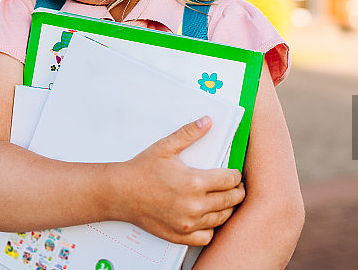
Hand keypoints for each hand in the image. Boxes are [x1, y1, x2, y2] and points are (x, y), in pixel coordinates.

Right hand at [109, 116, 245, 245]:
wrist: (120, 193)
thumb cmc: (142, 170)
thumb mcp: (166, 147)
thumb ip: (189, 133)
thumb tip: (207, 121)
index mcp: (194, 182)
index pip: (230, 180)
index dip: (235, 175)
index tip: (234, 173)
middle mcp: (194, 206)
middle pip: (231, 200)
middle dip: (236, 191)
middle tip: (234, 186)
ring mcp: (187, 223)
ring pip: (222, 219)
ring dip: (227, 208)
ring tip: (223, 199)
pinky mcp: (180, 235)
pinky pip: (207, 236)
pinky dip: (210, 228)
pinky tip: (207, 217)